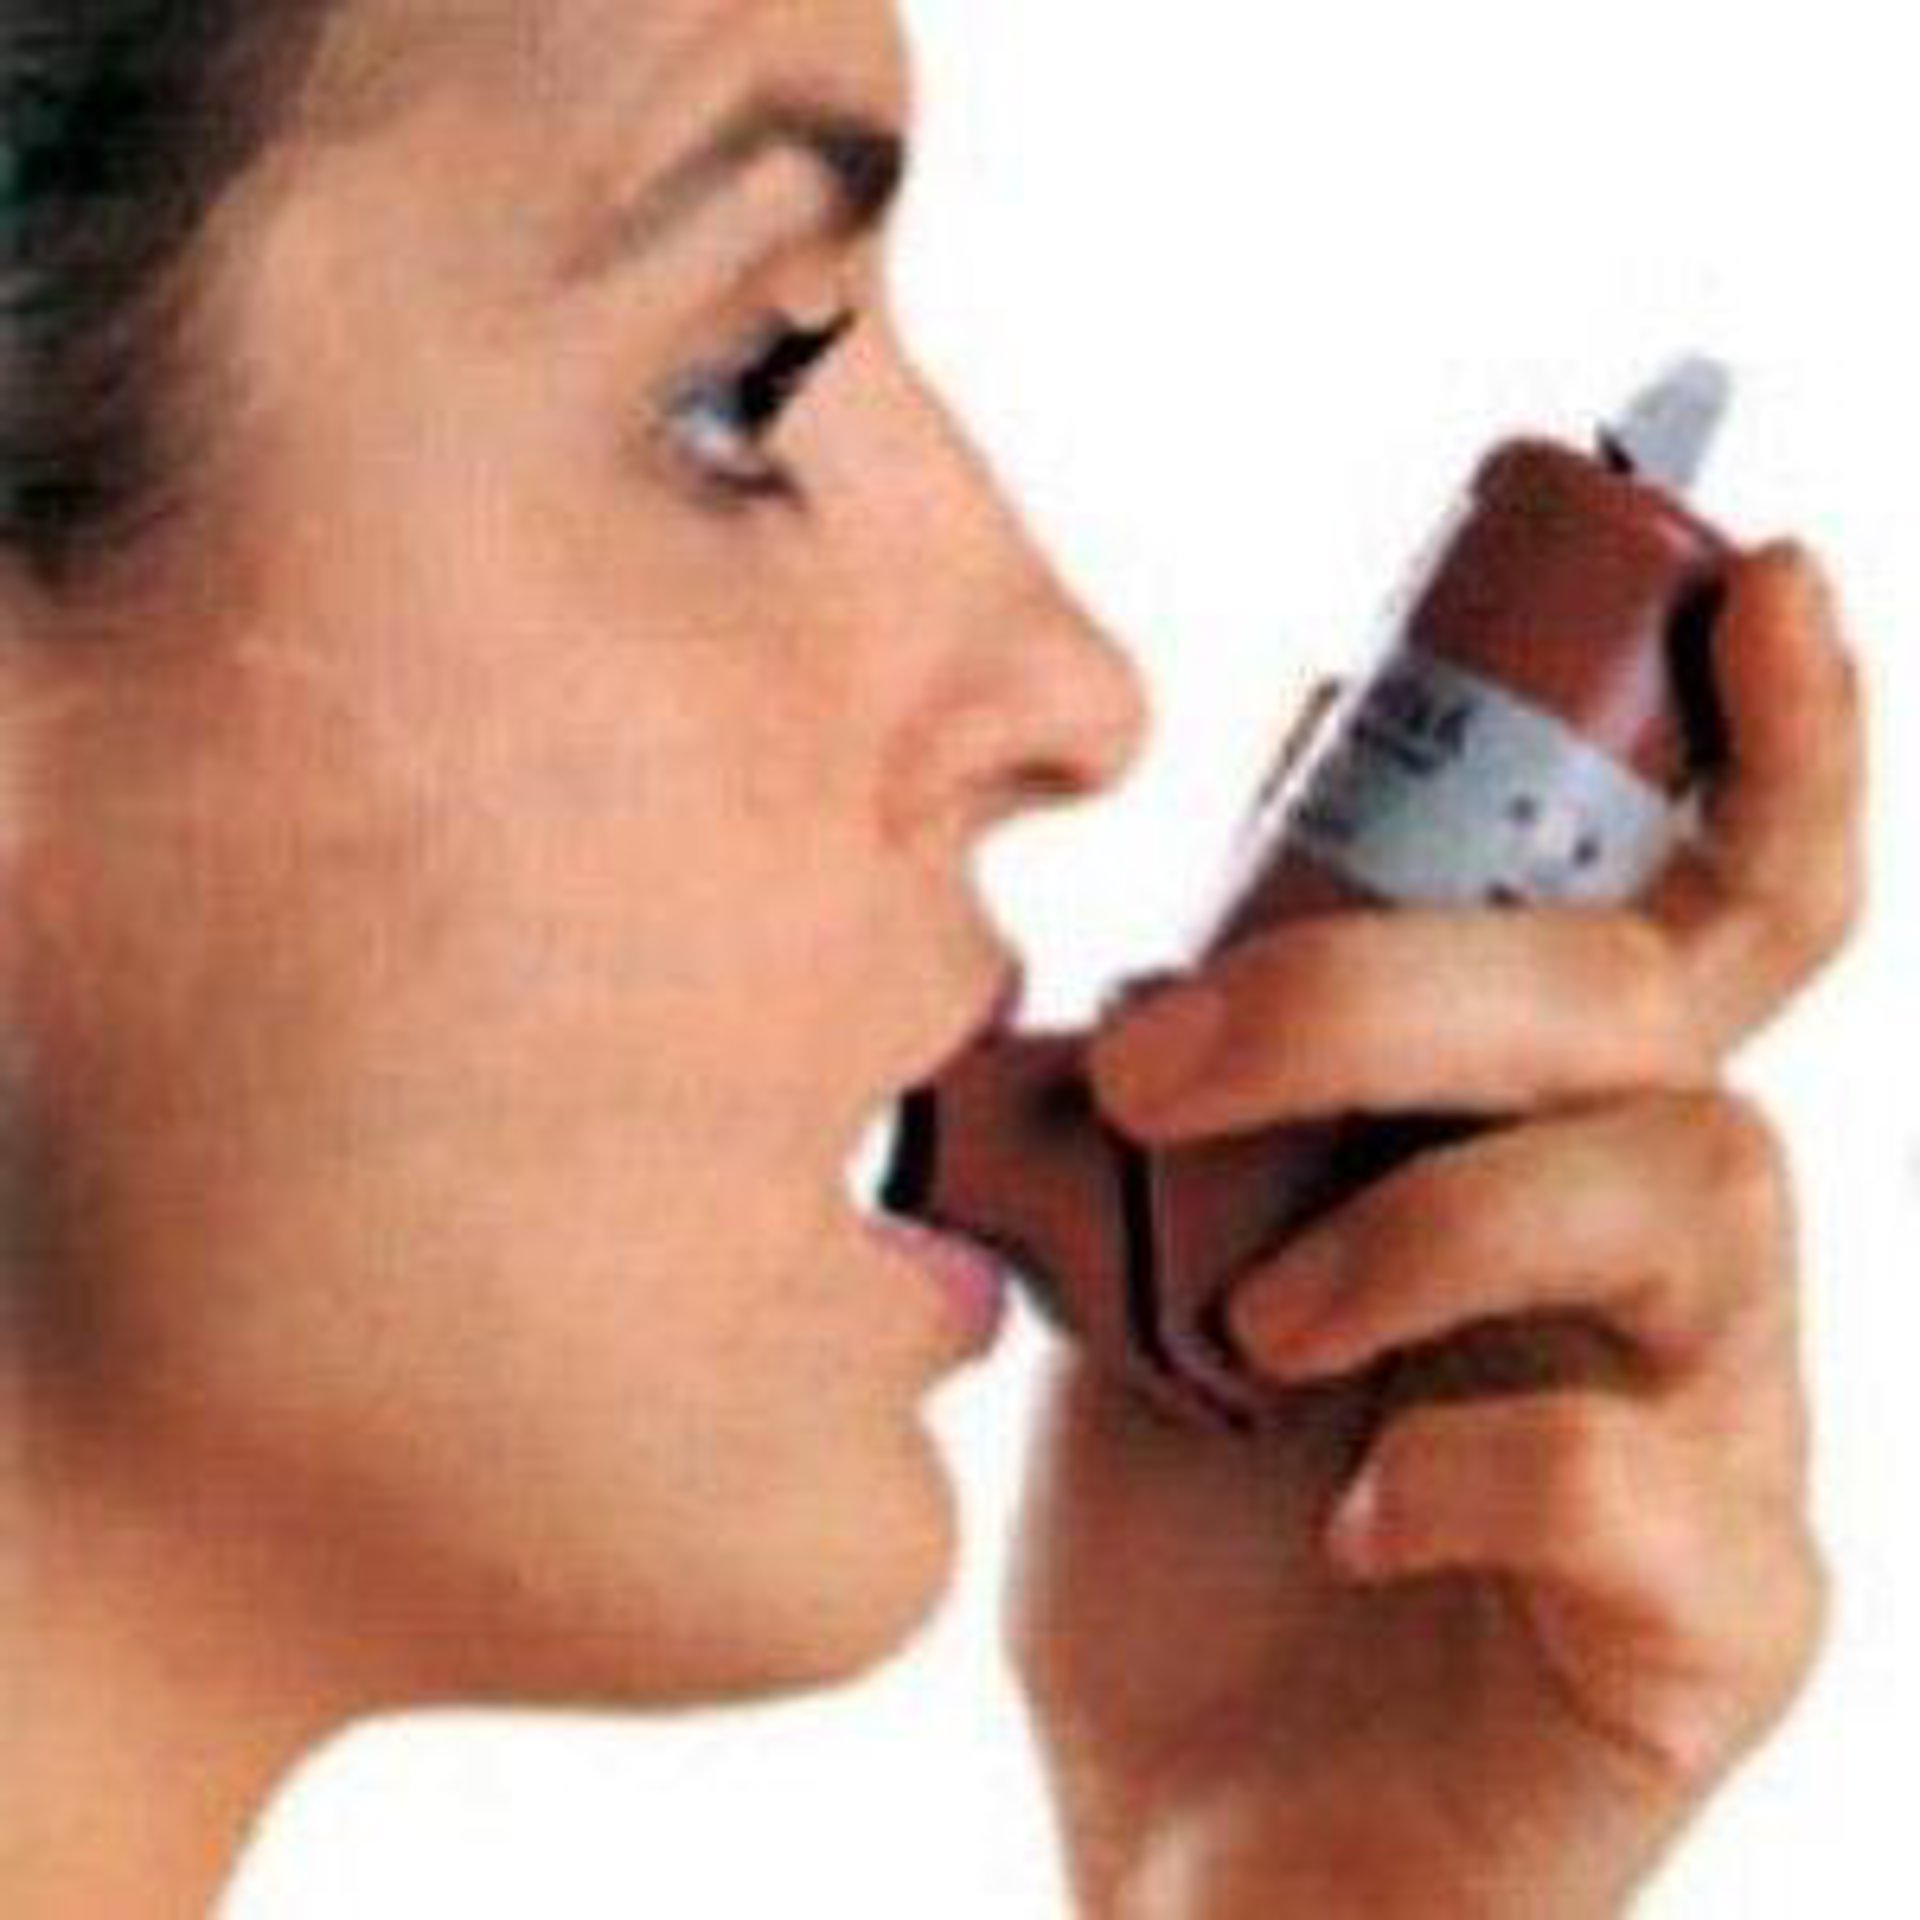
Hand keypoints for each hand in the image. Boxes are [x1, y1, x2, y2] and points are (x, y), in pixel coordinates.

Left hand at [1004, 543, 1863, 1918]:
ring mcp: (1719, 1452)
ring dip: (1429, 1213)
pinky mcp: (1709, 1635)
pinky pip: (1655, 1494)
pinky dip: (1472, 1464)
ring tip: (1251, 1325)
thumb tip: (1296, 733)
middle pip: (1658, 1009)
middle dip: (1407, 979)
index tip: (1751, 571)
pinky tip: (1347, 1510)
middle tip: (1169, 1054)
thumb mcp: (1167, 1224)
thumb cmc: (1179, 1527)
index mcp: (1546, 1157)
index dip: (1771, 739)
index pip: (1715, 909)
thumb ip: (1248, 1024)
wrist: (1180, 1840)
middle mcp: (1673, 1280)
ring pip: (1688, 1190)